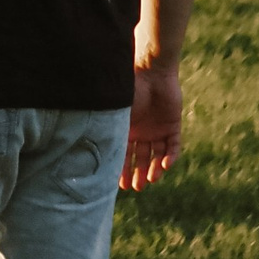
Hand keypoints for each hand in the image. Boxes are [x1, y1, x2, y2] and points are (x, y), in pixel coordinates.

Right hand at [121, 57, 182, 190]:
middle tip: (135, 187)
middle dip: (138, 173)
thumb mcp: (116, 113)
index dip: (122, 169)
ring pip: (157, 155)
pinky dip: (170, 157)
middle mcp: (142, 131)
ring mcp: (158, 129)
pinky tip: (164, 166)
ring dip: (154, 169)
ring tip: (150, 180)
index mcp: (126, 128)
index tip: (119, 185)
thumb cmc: (130, 89)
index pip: (124, 153)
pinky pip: (173, 146)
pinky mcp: (172, 125)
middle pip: (140, 157)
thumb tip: (84, 147)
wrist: (152, 72)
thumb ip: (108, 128)